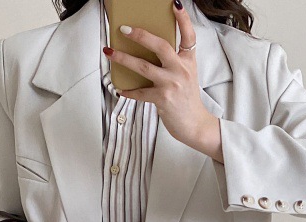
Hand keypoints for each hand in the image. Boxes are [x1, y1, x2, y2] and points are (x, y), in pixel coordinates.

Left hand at [103, 0, 222, 161]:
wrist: (195, 125)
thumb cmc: (187, 100)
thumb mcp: (187, 75)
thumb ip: (174, 61)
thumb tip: (149, 50)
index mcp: (188, 61)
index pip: (188, 36)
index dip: (183, 19)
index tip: (176, 4)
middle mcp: (181, 70)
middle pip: (160, 45)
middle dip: (140, 35)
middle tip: (124, 30)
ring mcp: (171, 84)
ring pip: (143, 66)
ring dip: (123, 58)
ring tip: (110, 52)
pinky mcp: (162, 99)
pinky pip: (139, 92)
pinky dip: (128, 91)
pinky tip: (120, 89)